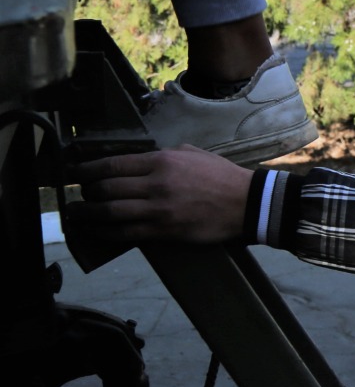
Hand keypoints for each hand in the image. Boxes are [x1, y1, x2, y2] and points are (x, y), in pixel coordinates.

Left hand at [71, 148, 253, 243]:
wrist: (246, 203)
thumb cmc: (221, 176)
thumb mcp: (192, 153)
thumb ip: (163, 156)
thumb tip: (137, 162)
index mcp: (162, 161)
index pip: (112, 165)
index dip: (87, 170)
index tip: (75, 173)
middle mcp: (156, 184)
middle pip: (105, 188)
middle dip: (86, 192)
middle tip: (80, 194)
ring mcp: (159, 209)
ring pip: (109, 212)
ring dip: (88, 214)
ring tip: (78, 214)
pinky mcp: (164, 230)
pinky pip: (125, 233)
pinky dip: (106, 232)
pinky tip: (97, 230)